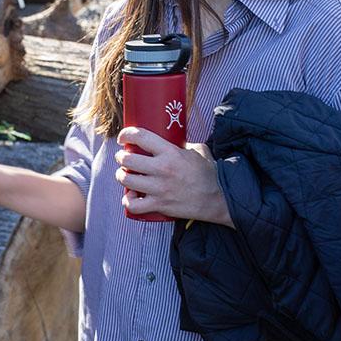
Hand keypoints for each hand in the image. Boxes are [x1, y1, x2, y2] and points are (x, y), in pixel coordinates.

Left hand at [113, 127, 233, 226]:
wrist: (219, 198)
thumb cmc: (208, 173)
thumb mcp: (197, 150)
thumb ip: (182, 143)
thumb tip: (170, 139)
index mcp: (171, 153)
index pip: (141, 137)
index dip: (126, 134)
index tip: (123, 137)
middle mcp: (162, 169)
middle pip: (127, 160)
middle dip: (121, 157)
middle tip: (123, 157)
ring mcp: (159, 189)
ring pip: (126, 180)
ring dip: (121, 176)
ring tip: (125, 174)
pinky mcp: (160, 205)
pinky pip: (133, 205)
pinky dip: (128, 201)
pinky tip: (132, 196)